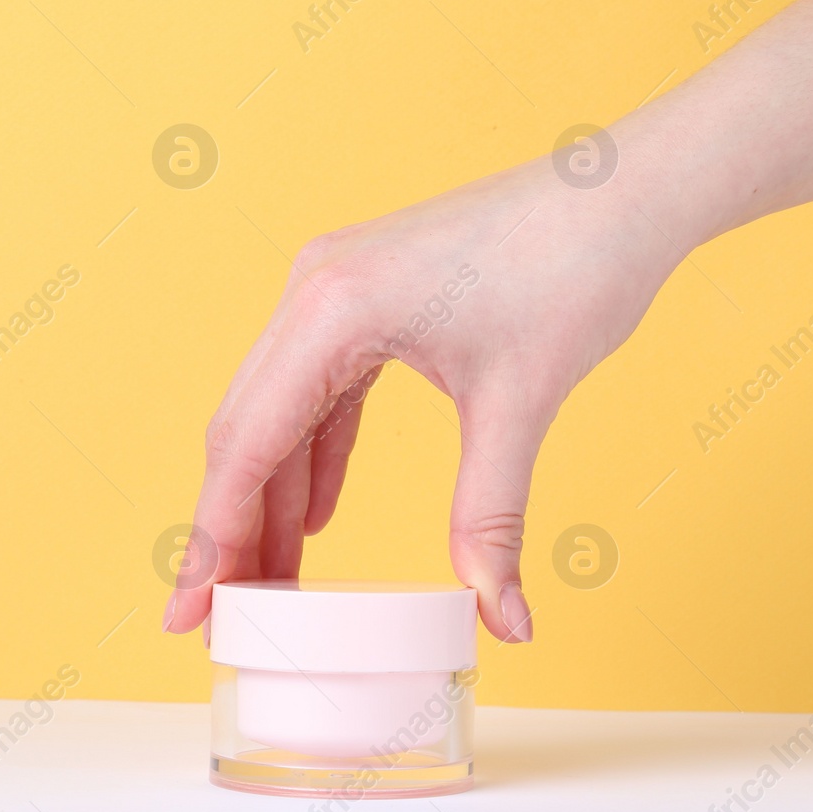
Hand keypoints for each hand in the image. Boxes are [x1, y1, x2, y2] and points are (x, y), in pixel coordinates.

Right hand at [164, 146, 689, 641]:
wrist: (624, 192)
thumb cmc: (573, 267)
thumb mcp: (520, 402)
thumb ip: (492, 517)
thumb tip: (502, 619)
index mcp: (332, 308)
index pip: (247, 444)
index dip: (212, 539)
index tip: (188, 613)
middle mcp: (314, 290)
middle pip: (245, 432)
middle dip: (235, 529)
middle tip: (227, 620)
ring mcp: (336, 289)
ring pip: (279, 413)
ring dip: (275, 499)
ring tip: (275, 583)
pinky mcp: (368, 297)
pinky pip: (321, 391)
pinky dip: (316, 457)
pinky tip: (320, 517)